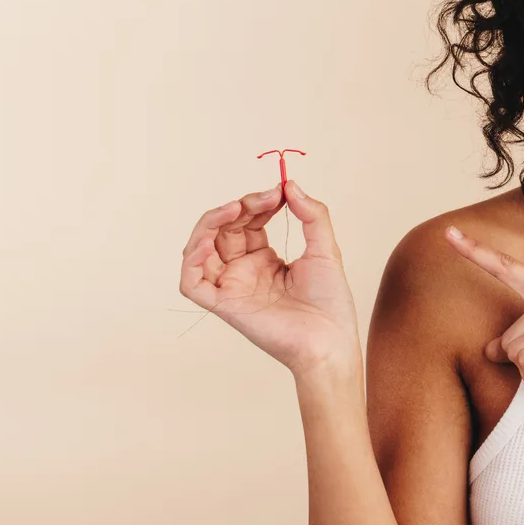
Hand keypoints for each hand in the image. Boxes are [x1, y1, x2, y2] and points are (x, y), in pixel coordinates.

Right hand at [178, 180, 359, 376]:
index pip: (247, 222)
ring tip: (235, 209)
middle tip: (266, 197)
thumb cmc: (331, 302)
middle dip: (238, 207)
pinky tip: (208, 242)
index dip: (257, 202)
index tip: (279, 191)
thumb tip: (290, 184)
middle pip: (222, 229)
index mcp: (264, 260)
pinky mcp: (224, 305)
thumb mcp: (325, 249)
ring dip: (210, 224)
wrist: (331, 339)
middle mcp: (244, 272)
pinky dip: (192, 260)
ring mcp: (232, 288)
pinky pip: (192, 283)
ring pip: (200, 250)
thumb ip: (312, 215)